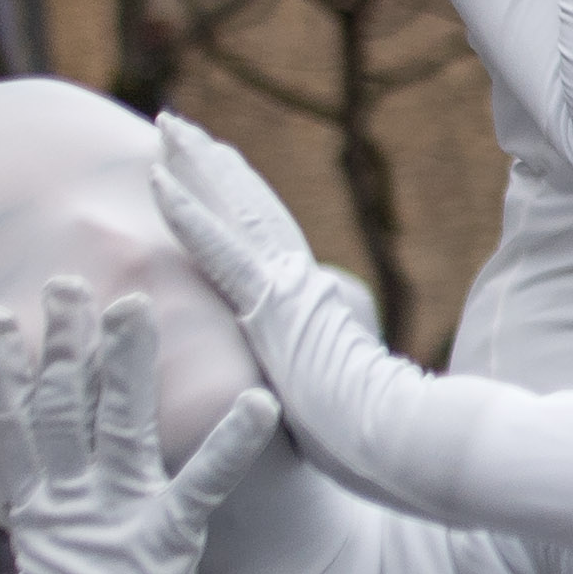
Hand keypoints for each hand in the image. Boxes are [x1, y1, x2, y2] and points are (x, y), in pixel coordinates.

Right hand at [0, 277, 278, 573]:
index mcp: (43, 516)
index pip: (15, 424)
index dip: (4, 367)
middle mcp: (73, 509)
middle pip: (62, 408)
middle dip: (65, 342)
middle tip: (67, 279)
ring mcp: (114, 525)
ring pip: (116, 427)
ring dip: (126, 365)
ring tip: (136, 305)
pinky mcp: (162, 550)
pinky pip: (202, 487)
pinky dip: (227, 444)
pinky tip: (257, 401)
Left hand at [151, 114, 428, 507]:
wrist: (415, 446)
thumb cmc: (388, 443)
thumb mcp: (343, 405)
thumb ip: (326, 382)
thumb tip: (325, 388)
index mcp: (313, 309)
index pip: (268, 243)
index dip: (239, 201)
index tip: (214, 166)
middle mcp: (302, 287)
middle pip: (251, 211)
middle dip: (212, 167)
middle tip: (176, 128)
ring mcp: (289, 293)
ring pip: (235, 214)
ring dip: (196, 169)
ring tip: (165, 127)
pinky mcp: (275, 309)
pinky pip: (222, 252)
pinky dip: (190, 216)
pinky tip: (157, 183)